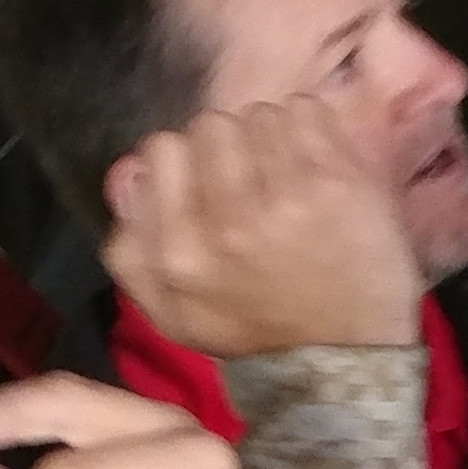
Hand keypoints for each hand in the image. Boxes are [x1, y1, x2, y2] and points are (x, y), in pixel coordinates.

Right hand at [103, 97, 419, 357]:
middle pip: (210, 125)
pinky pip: (306, 112)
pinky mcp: (336, 180)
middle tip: (249, 180)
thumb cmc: (252, 333)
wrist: (343, 356)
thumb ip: (129, 247)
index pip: (161, 149)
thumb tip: (124, 173)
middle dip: (227, 146)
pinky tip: (313, 165)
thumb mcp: (170, 312)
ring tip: (285, 176)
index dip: (183, 160)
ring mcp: (286, 195)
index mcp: (179, 251)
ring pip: (260, 116)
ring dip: (270, 138)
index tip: (205, 183)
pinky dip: (308, 129)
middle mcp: (227, 219)